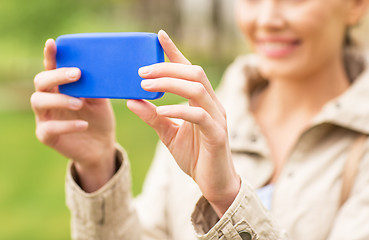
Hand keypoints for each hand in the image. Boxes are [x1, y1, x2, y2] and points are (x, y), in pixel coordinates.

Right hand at [31, 39, 115, 191]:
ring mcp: (45, 117)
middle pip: (40, 82)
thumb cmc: (99, 119)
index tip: (53, 43)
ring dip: (59, 99)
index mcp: (60, 88)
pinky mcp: (47, 135)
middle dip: (56, 76)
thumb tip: (100, 68)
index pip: (52, 68)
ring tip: (79, 103)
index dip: (50, 56)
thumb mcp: (100, 101)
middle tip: (77, 73)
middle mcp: (49, 100)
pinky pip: (50, 128)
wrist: (102, 146)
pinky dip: (67, 125)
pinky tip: (84, 124)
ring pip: (38, 101)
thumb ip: (96, 86)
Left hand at [128, 30, 239, 216]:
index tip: (159, 37)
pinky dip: (178, 109)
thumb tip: (132, 100)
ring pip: (197, 89)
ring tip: (146, 86)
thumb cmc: (195, 155)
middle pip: (194, 73)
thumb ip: (153, 117)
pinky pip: (198, 115)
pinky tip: (160, 110)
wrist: (214, 182)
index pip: (189, 70)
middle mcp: (213, 104)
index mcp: (202, 101)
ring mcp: (217, 118)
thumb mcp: (169, 134)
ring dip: (170, 84)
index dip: (175, 52)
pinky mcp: (217, 134)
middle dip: (166, 68)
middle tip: (141, 71)